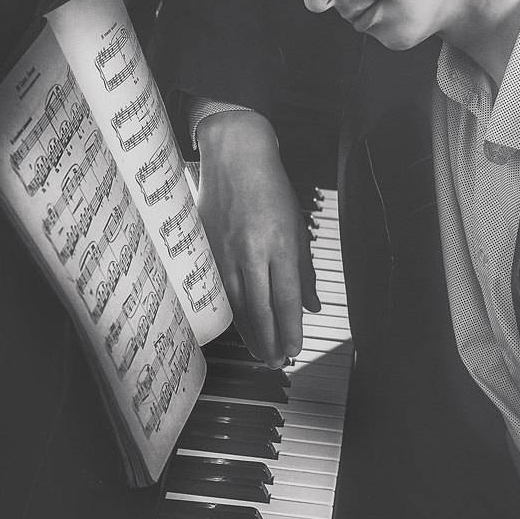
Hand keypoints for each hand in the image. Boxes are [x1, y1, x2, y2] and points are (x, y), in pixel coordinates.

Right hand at [195, 110, 318, 365]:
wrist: (234, 156)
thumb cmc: (270, 188)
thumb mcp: (297, 226)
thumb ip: (304, 271)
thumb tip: (312, 306)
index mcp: (279, 244)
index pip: (286, 298)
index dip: (290, 328)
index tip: (296, 349)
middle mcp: (251, 251)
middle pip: (260, 307)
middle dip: (270, 340)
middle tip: (277, 362)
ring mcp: (225, 251)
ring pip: (237, 304)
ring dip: (250, 333)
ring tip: (261, 353)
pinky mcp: (207, 249)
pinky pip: (219, 290)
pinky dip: (231, 312)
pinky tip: (238, 327)